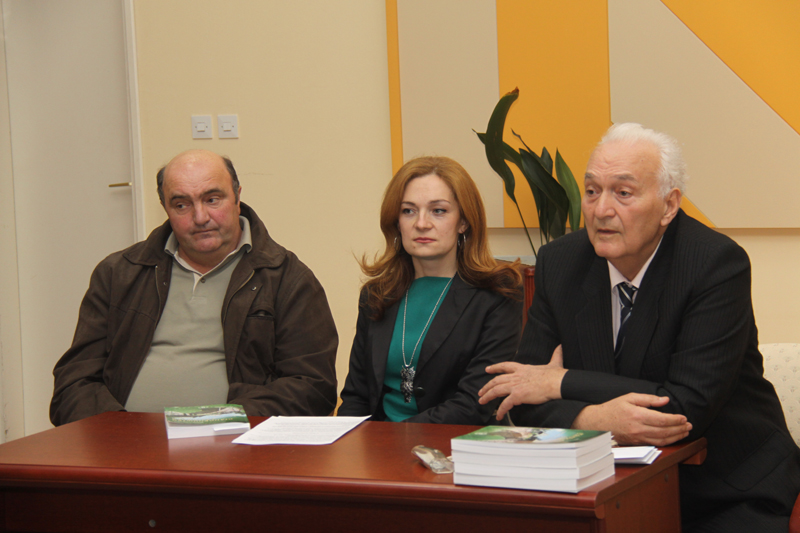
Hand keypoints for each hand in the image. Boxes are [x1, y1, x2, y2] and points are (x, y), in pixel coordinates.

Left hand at [478, 345, 567, 420]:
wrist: (556, 382)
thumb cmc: (555, 375)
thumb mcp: (554, 363)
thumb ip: (555, 355)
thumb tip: (560, 347)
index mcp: (522, 369)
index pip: (505, 366)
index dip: (495, 367)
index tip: (488, 369)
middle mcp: (516, 376)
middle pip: (496, 380)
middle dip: (487, 386)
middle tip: (481, 391)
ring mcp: (515, 386)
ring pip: (496, 391)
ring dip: (487, 396)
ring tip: (482, 401)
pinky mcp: (517, 396)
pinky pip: (505, 404)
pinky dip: (500, 410)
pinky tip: (498, 415)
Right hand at [572, 393, 691, 445]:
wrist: (598, 423)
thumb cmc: (613, 408)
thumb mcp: (629, 397)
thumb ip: (648, 399)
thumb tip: (665, 400)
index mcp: (637, 415)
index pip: (662, 419)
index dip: (675, 419)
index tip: (684, 418)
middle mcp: (638, 428)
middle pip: (664, 431)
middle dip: (679, 429)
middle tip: (689, 425)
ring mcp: (638, 438)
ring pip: (662, 440)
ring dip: (676, 437)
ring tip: (685, 432)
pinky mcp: (637, 443)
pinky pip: (655, 444)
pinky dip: (667, 442)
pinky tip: (673, 438)